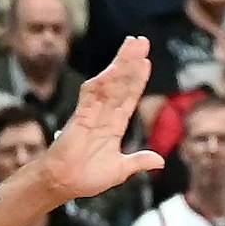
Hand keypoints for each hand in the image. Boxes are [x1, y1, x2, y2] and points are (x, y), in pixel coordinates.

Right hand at [37, 38, 164, 200]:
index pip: (129, 97)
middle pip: (121, 83)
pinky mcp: (80, 117)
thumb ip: (138, 161)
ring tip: (133, 45)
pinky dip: (103, 82)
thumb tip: (160, 160)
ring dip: (121, 64)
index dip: (138, 80)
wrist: (64, 184)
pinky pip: (92, 95)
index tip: (146, 62)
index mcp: (114, 126)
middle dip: (131, 63)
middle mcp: (104, 115)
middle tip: (142, 41)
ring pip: (109, 83)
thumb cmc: (87, 177)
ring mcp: (92, 113)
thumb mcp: (120, 170)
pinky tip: (114, 68)